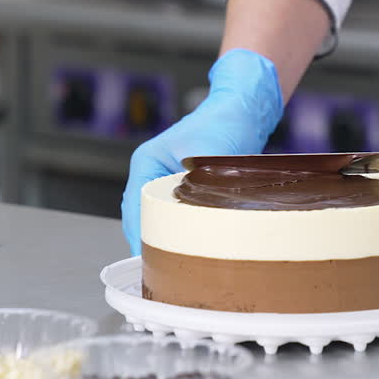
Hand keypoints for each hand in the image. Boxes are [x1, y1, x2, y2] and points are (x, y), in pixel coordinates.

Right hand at [120, 48, 282, 254]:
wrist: (244, 110)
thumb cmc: (224, 123)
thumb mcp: (208, 155)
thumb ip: (199, 187)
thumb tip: (200, 223)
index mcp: (146, 163)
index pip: (135, 208)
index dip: (142, 235)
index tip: (149, 259)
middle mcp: (152, 173)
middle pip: (142, 217)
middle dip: (152, 242)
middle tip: (162, 269)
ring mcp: (167, 181)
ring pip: (159, 218)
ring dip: (167, 238)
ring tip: (174, 265)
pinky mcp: (185, 189)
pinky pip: (177, 217)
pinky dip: (182, 232)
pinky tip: (192, 248)